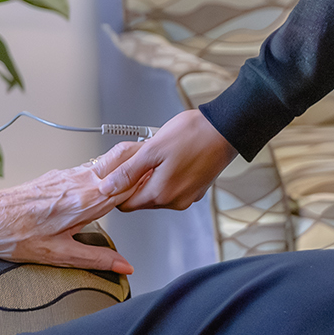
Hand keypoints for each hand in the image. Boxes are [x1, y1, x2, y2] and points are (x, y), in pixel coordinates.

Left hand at [0, 160, 147, 272]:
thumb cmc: (15, 236)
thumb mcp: (59, 255)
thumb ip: (96, 259)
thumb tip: (123, 266)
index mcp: (82, 203)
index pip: (125, 187)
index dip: (145, 183)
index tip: (161, 182)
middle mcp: (76, 184)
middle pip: (118, 168)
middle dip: (139, 167)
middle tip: (159, 168)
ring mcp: (66, 177)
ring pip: (104, 166)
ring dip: (123, 167)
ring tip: (142, 171)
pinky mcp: (57, 176)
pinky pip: (89, 169)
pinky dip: (105, 171)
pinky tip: (110, 178)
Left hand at [97, 111, 236, 211]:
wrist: (225, 129)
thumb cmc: (192, 135)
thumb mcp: (152, 149)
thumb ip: (128, 171)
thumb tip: (108, 187)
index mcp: (161, 194)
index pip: (127, 205)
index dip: (118, 189)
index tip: (118, 173)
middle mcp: (175, 201)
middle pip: (142, 199)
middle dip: (136, 181)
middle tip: (139, 157)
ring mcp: (188, 196)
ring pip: (158, 192)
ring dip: (152, 177)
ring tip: (158, 154)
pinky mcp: (197, 189)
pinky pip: (173, 187)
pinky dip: (167, 175)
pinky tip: (171, 157)